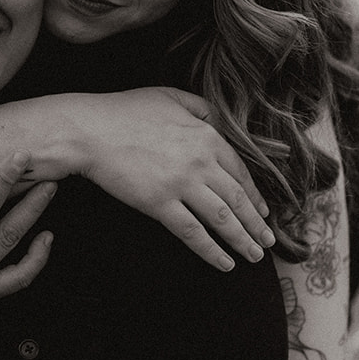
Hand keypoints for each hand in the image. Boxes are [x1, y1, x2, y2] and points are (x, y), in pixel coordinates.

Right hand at [76, 88, 273, 270]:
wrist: (91, 130)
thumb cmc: (125, 111)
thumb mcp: (171, 96)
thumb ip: (200, 107)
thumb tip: (216, 119)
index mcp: (206, 136)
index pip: (239, 172)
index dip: (254, 196)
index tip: (262, 213)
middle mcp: (200, 162)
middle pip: (237, 199)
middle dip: (256, 225)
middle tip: (267, 243)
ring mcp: (181, 184)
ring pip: (221, 219)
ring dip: (242, 240)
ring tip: (254, 257)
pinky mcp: (159, 204)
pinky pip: (192, 232)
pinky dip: (211, 251)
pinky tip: (224, 263)